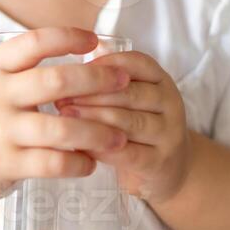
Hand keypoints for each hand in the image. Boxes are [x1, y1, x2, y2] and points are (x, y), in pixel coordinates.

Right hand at [0, 27, 131, 206]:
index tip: (93, 39)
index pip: (33, 43)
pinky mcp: (5, 166)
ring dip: (97, 130)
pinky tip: (89, 164)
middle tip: (123, 81)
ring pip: (61, 128)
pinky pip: (51, 164)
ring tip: (119, 134)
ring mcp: (2, 132)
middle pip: (56, 80)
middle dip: (97, 78)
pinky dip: (76, 164)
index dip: (67, 36)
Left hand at [54, 50, 193, 203]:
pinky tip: (81, 146)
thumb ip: (106, 79)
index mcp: (160, 79)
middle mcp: (169, 102)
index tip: (72, 70)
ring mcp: (168, 133)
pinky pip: (128, 153)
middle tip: (60, 97)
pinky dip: (102, 148)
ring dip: (93, 119)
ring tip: (65, 118)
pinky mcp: (160, 162)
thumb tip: (71, 63)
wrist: (168, 166)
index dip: (103, 65)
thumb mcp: (130, 96)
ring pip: (128, 122)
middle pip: (129, 92)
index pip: (136, 63)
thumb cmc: (137, 124)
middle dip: (90, 94)